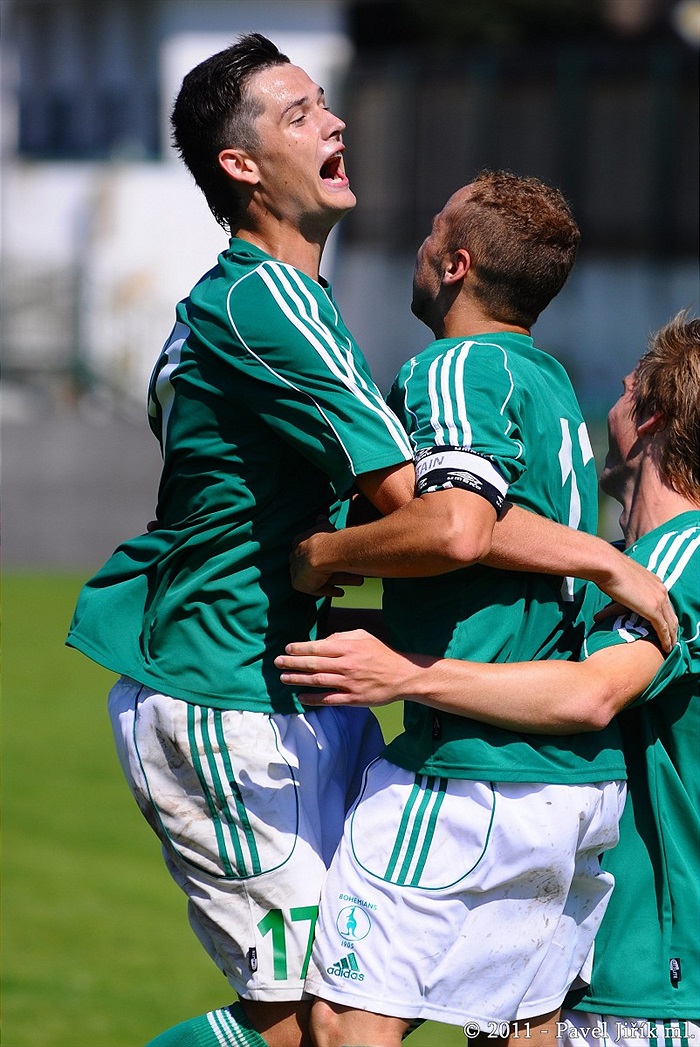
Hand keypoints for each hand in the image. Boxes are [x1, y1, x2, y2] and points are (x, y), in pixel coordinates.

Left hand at [275, 629, 422, 705]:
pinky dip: (313, 699)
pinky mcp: (354, 698)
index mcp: (349, 648)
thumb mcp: (363, 637)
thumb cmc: (381, 654)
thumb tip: (322, 641)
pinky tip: (301, 697)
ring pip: (318, 681)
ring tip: (284, 678)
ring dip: (298, 679)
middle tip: (277, 662)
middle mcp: (347, 665)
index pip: (318, 647)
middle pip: (314, 664)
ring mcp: (350, 683)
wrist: (402, 675)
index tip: (287, 649)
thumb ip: (342, 636)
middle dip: (292, 663)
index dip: (300, 648)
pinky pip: (329, 699)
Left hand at [290, 522, 364, 596]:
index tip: (334, 559)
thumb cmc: (325, 538)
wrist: (321, 553)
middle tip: (347, 571)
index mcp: (297, 544)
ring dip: (336, 579)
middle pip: (314, 567)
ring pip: (318, 578)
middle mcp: (294, 558)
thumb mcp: (324, 526)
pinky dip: (329, 590)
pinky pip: (316, 589)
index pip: (309, 551)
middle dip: (330, 570)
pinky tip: (340, 591)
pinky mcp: (299, 585)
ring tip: (354, 581)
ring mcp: (295, 572)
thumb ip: (321, 523)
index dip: (323, 555)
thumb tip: (321, 516)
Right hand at [593, 554, 677, 652]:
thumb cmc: (609, 570)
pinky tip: (666, 648)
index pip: (666, 603)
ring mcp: (659, 600)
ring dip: (672, 637)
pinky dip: (666, 640)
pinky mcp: (654, 610)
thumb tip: (614, 590)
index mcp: (655, 582)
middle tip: (672, 641)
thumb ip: (625, 588)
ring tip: (670, 648)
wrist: (608, 566)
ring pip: (671, 624)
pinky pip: (664, 629)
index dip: (668, 616)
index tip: (667, 627)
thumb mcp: (622, 579)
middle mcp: (661, 590)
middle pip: (672, 614)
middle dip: (674, 629)